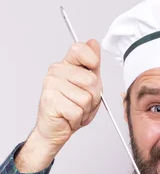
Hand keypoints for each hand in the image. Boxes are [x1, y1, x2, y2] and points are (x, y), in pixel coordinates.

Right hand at [34, 40, 102, 154]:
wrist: (54, 130)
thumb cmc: (70, 109)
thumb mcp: (88, 87)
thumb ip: (92, 67)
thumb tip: (93, 43)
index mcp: (66, 65)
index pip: (80, 49)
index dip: (92, 61)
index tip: (91, 71)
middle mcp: (56, 72)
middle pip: (91, 81)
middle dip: (93, 98)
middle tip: (82, 104)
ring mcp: (51, 85)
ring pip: (86, 98)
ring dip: (85, 111)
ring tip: (75, 111)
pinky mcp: (50, 100)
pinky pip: (77, 111)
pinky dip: (77, 119)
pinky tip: (68, 118)